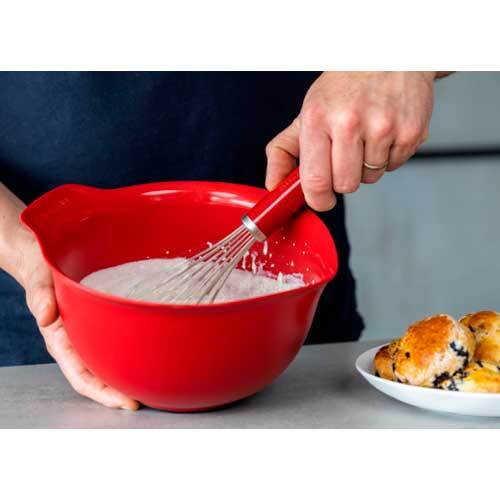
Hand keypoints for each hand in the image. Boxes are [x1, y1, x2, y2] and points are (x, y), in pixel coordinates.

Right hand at [0, 184, 138, 409]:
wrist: (43, 257)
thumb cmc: (42, 271)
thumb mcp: (40, 282)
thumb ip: (41, 297)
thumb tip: (45, 315)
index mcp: (62, 341)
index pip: (83, 377)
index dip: (104, 393)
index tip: (127, 402)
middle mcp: (77, 342)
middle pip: (100, 377)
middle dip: (121, 392)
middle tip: (150, 399)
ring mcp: (89, 334)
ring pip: (109, 362)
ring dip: (127, 376)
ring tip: (152, 385)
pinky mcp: (100, 322)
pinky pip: (115, 342)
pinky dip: (129, 354)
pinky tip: (147, 355)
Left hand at [265, 71, 435, 210]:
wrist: (390, 55)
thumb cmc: (344, 88)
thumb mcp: (307, 114)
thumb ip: (283, 151)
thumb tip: (273, 185)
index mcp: (317, 119)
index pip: (315, 180)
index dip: (318, 199)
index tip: (321, 199)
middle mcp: (349, 122)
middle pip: (345, 185)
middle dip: (343, 179)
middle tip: (345, 155)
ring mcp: (382, 126)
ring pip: (370, 178)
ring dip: (366, 167)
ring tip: (367, 137)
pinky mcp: (410, 131)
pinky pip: (393, 167)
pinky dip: (388, 157)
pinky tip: (384, 133)